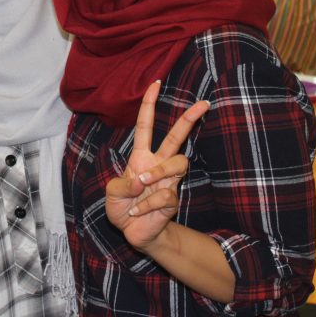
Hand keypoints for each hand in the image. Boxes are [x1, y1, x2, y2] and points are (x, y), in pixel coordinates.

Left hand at [105, 81, 207, 252]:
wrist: (134, 233)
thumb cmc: (123, 208)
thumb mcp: (112, 193)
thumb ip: (122, 184)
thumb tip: (141, 180)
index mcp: (141, 157)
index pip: (145, 125)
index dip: (149, 104)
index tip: (156, 83)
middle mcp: (157, 165)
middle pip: (176, 138)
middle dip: (189, 119)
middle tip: (203, 104)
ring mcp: (168, 181)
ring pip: (178, 163)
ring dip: (158, 173)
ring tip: (141, 185)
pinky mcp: (172, 199)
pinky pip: (166, 194)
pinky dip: (147, 204)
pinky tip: (137, 212)